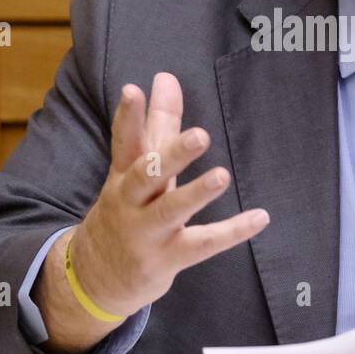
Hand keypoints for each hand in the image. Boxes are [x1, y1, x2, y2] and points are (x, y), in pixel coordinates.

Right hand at [69, 71, 270, 315]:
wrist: (95, 276)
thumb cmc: (125, 211)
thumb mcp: (136, 169)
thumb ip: (156, 124)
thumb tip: (167, 77)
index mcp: (124, 176)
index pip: (124, 142)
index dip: (128, 117)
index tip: (132, 90)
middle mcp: (131, 202)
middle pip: (147, 174)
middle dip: (171, 155)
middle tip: (200, 135)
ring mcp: (148, 232)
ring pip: (171, 210)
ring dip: (196, 193)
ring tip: (222, 176)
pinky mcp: (167, 258)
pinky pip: (202, 244)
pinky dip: (232, 232)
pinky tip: (260, 217)